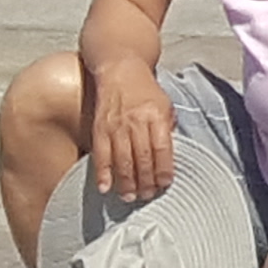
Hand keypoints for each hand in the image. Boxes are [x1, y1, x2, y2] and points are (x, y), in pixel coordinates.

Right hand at [87, 63, 180, 203]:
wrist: (121, 70)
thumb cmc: (146, 91)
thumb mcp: (166, 106)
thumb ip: (167, 130)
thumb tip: (169, 158)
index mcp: (156, 116)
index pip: (162, 149)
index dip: (164, 169)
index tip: (165, 184)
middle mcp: (136, 122)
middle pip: (142, 158)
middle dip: (145, 181)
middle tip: (147, 197)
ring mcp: (116, 126)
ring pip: (121, 160)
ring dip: (126, 182)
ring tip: (130, 198)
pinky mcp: (99, 129)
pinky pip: (100, 155)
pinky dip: (102, 173)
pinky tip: (105, 187)